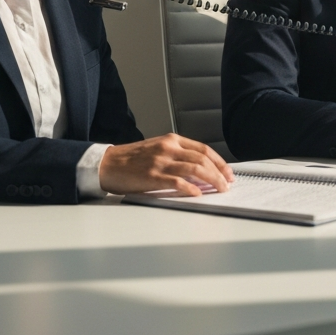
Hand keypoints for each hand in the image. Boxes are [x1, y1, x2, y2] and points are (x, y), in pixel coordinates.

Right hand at [98, 134, 233, 195]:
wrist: (108, 164)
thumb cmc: (132, 159)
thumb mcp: (157, 149)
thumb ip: (177, 156)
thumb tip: (201, 171)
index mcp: (171, 140)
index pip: (203, 149)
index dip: (219, 161)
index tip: (228, 172)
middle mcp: (168, 148)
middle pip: (203, 159)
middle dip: (219, 173)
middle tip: (227, 183)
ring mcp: (161, 162)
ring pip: (195, 169)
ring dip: (212, 180)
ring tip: (219, 189)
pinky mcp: (152, 176)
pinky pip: (177, 182)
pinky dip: (190, 188)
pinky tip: (198, 194)